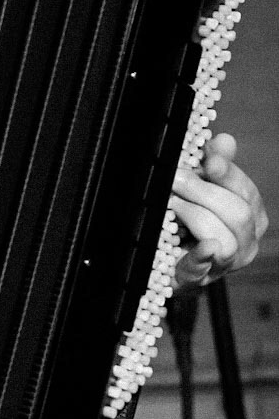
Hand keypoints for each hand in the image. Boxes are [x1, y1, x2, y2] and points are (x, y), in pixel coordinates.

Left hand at [171, 133, 267, 291]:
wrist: (167, 261)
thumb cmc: (188, 218)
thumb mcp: (202, 188)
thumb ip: (215, 164)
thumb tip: (224, 140)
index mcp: (251, 214)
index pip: (246, 191)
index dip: (227, 173)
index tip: (208, 160)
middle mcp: (247, 241)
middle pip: (238, 214)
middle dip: (203, 192)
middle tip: (174, 179)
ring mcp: (227, 263)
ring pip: (225, 239)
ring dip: (194, 215)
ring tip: (171, 203)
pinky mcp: (200, 278)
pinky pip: (204, 268)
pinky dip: (203, 256)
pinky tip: (203, 247)